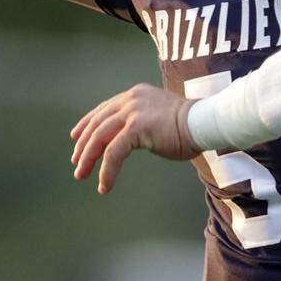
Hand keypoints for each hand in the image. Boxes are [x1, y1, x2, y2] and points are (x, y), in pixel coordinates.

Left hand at [70, 83, 200, 193]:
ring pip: (100, 137)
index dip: (87, 123)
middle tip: (76, 164)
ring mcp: (133, 112)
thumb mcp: (160, 116)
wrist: (205, 122)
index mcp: (136, 95)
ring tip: (82, 175)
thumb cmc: (190, 125)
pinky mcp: (137, 127)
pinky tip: (105, 185)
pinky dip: (106, 170)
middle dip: (83, 146)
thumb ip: (143, 121)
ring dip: (88, 158)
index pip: (104, 109)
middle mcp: (131, 100)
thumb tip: (131, 136)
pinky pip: (114, 152)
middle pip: (97, 123)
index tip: (76, 137)